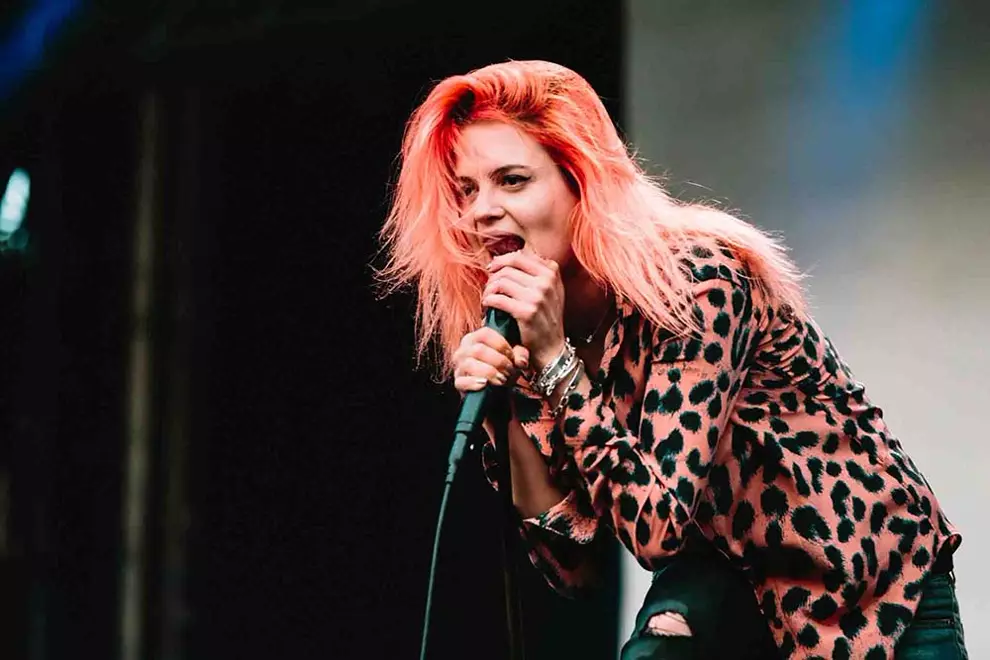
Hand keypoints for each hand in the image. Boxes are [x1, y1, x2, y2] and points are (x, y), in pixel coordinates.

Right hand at [453, 327, 529, 393]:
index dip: (501, 345)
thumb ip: (521, 354)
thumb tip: (521, 361)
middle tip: (510, 371)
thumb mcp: (515, 358)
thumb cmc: (503, 369)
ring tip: (502, 380)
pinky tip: (485, 384)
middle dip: (498, 362)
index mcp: (475, 338)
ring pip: (470, 364)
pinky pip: (462, 382)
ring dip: (490, 372)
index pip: (485, 334)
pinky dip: (474, 383)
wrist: (497, 391)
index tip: (512, 356)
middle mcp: (464, 349)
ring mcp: (459, 366)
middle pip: (479, 350)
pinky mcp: (458, 382)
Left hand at [482, 249, 566, 371]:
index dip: (500, 261)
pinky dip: (487, 302)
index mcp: (551, 272)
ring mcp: (537, 297)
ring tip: (486, 298)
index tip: (492, 270)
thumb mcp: (551, 290)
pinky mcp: (526, 312)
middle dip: (492, 277)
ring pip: (500, 282)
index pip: (518, 257)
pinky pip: (497, 299)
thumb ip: (537, 271)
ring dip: (488, 290)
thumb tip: (512, 254)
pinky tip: (487, 307)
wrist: (552, 348)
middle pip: (507, 268)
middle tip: (488, 288)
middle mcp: (546, 282)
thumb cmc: (546, 317)